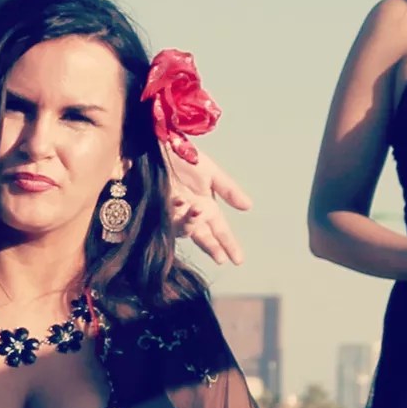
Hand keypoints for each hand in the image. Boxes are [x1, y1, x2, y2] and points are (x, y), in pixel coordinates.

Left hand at [164, 143, 250, 266]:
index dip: (229, 245)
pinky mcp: (158, 210)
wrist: (160, 147)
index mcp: (206, 208)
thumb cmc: (186, 158)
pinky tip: (180, 200)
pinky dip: (176, 210)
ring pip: (185, 230)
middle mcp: (191, 215)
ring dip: (192, 223)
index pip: (220, 231)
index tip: (238, 260)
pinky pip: (167, 218)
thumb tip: (249, 207)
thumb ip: (228, 190)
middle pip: (203, 237)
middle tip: (221, 258)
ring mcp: (174, 214)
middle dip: (213, 248)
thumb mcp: (211, 173)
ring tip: (197, 210)